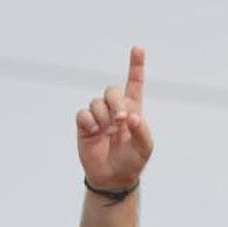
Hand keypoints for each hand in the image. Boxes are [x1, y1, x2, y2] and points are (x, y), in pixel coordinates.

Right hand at [76, 46, 153, 191]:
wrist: (113, 178)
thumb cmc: (132, 161)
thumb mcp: (145, 147)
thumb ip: (142, 130)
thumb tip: (132, 117)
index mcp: (132, 109)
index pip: (134, 84)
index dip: (136, 66)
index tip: (138, 49)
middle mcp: (115, 109)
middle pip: (112, 91)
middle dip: (116, 103)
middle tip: (121, 121)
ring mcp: (99, 116)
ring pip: (96, 102)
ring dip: (103, 116)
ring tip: (108, 132)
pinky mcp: (85, 125)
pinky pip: (83, 114)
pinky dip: (89, 122)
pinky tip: (95, 132)